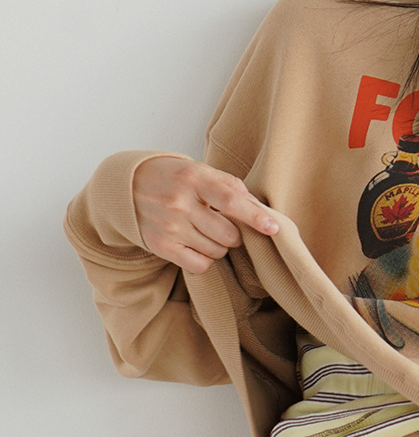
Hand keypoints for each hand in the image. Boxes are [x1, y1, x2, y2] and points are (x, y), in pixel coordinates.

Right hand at [132, 157, 278, 273]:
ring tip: (206, 231)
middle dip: (235, 234)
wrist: (128, 187)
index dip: (254, 216)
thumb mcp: (200, 170)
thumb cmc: (174, 178)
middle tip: (224, 224)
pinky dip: (205, 259)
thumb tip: (258, 207)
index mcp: (193, 179)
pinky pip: (199, 265)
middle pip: (228, 234)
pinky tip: (197, 245)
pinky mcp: (161, 246)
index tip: (273, 227)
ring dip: (220, 246)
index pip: (230, 199)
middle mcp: (180, 203)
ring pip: (216, 251)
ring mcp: (170, 227)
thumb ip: (230, 185)